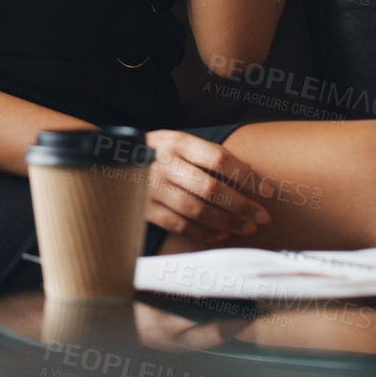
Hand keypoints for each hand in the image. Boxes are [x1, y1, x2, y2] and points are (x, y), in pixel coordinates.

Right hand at [142, 128, 273, 244]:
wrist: (109, 160)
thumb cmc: (155, 153)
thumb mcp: (177, 142)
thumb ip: (207, 155)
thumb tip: (249, 174)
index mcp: (176, 142)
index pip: (219, 159)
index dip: (246, 176)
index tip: (266, 190)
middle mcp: (164, 164)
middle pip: (211, 188)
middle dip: (242, 205)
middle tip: (262, 216)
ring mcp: (152, 188)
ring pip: (197, 210)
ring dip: (227, 222)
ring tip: (247, 227)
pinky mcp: (145, 209)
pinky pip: (179, 225)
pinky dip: (204, 233)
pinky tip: (221, 234)